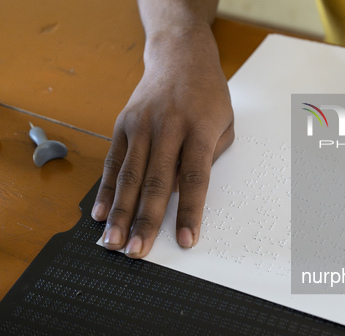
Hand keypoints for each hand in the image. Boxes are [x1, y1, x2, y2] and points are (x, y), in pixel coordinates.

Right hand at [92, 28, 233, 257]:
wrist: (180, 56)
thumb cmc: (208, 95)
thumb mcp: (226, 124)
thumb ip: (210, 159)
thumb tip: (185, 194)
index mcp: (200, 130)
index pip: (195, 179)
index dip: (190, 212)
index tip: (186, 240)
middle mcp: (168, 128)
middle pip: (156, 182)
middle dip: (146, 220)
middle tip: (137, 251)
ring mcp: (142, 125)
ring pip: (130, 176)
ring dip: (120, 212)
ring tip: (112, 241)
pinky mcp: (123, 124)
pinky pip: (114, 162)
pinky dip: (107, 190)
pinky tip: (100, 213)